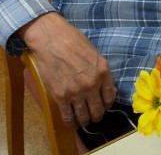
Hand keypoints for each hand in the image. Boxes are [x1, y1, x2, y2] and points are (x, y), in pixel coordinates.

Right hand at [19, 13, 115, 128]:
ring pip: (84, 117)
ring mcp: (76, 92)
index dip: (107, 104)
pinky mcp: (60, 96)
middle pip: (98, 111)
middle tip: (92, 114)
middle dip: (96, 115)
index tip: (103, 105)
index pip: (110, 97)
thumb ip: (100, 70)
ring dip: (84, 120)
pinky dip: (71, 122)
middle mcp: (92, 84)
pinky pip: (68, 117)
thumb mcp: (94, 53)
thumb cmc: (72, 40)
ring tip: (82, 119)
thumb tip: (104, 86)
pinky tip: (71, 122)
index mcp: (102, 71)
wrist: (51, 38)